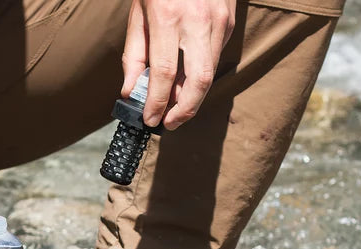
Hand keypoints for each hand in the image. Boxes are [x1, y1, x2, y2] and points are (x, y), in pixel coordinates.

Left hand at [121, 0, 234, 129]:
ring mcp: (219, 22)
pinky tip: (186, 79)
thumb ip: (135, 55)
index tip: (150, 120)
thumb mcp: (138, 13)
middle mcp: (198, 21)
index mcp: (168, 18)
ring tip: (174, 106)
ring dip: (192, 97)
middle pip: (199, 82)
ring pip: (210, 74)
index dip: (158, 103)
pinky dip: (199, 75)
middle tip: (169, 123)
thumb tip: (131, 92)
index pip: (165, 73)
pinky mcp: (229, 23)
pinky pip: (213, 58)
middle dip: (185, 111)